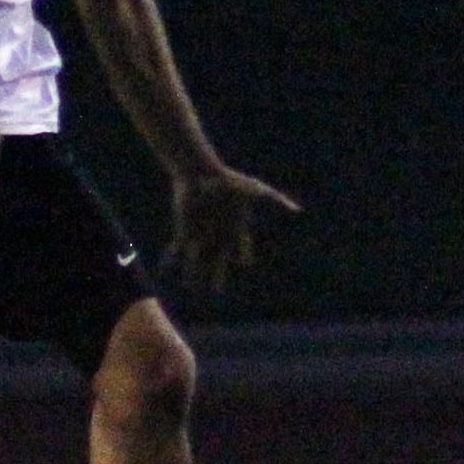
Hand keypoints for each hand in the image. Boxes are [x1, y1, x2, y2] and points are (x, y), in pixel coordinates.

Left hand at [164, 164, 300, 292]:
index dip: (243, 256)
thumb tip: (297, 210)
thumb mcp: (255, 190)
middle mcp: (217, 235)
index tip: (245, 264)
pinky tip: (165, 268)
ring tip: (192, 286)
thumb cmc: (227, 181)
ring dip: (194, 273)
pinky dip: (171, 259)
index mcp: (234, 228)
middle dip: (217, 275)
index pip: (240, 248)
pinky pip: (177, 249)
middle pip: (219, 261)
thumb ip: (276, 200)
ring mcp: (200, 234)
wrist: (199, 173)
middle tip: (217, 291)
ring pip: (198, 260)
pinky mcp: (184, 230)